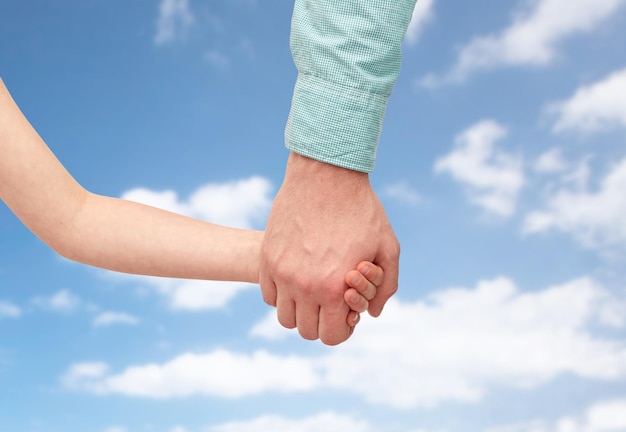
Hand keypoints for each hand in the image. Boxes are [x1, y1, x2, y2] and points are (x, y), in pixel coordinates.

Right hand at [260, 153, 399, 344]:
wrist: (326, 173)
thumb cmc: (361, 209)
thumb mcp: (387, 246)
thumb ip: (386, 285)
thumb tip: (373, 314)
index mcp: (335, 288)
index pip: (331, 336)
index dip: (342, 330)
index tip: (346, 314)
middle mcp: (304, 285)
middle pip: (306, 331)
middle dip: (322, 323)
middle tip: (331, 302)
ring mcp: (281, 272)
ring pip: (284, 317)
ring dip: (300, 312)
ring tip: (313, 292)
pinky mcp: (267, 257)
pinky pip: (268, 295)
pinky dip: (282, 294)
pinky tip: (297, 278)